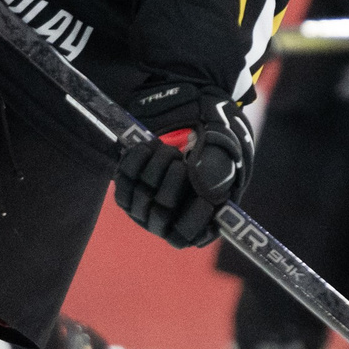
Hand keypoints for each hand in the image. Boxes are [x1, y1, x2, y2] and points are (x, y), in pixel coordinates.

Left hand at [112, 84, 252, 247]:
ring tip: (168, 149)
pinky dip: (135, 163)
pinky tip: (148, 148)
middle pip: (162, 218)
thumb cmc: (213, 135)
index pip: (188, 236)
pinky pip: (123, 185)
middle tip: (181, 159)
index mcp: (200, 216)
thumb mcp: (224, 144)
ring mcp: (146, 206)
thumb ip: (219, 166)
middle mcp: (170, 218)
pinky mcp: (128, 190)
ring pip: (141, 201)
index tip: (205, 200)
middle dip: (172, 185)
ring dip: (154, 170)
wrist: (186, 113)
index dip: (194, 222)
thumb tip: (205, 189)